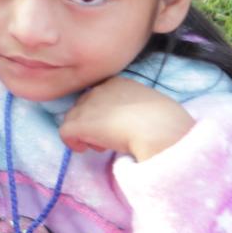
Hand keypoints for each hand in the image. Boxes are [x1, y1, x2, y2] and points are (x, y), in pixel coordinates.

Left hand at [61, 76, 192, 161]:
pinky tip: (84, 149)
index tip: (117, 126)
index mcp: (120, 83)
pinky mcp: (79, 123)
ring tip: (101, 146)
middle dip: (93, 122)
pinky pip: (65, 132)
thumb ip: (138, 111)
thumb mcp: (153, 108)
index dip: (104, 112)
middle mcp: (99, 89)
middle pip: (84, 106)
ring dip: (84, 133)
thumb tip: (135, 123)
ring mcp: (87, 106)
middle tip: (107, 139)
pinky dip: (72, 142)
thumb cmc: (166, 122)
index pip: (101, 96)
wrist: (159, 128)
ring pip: (74, 119)